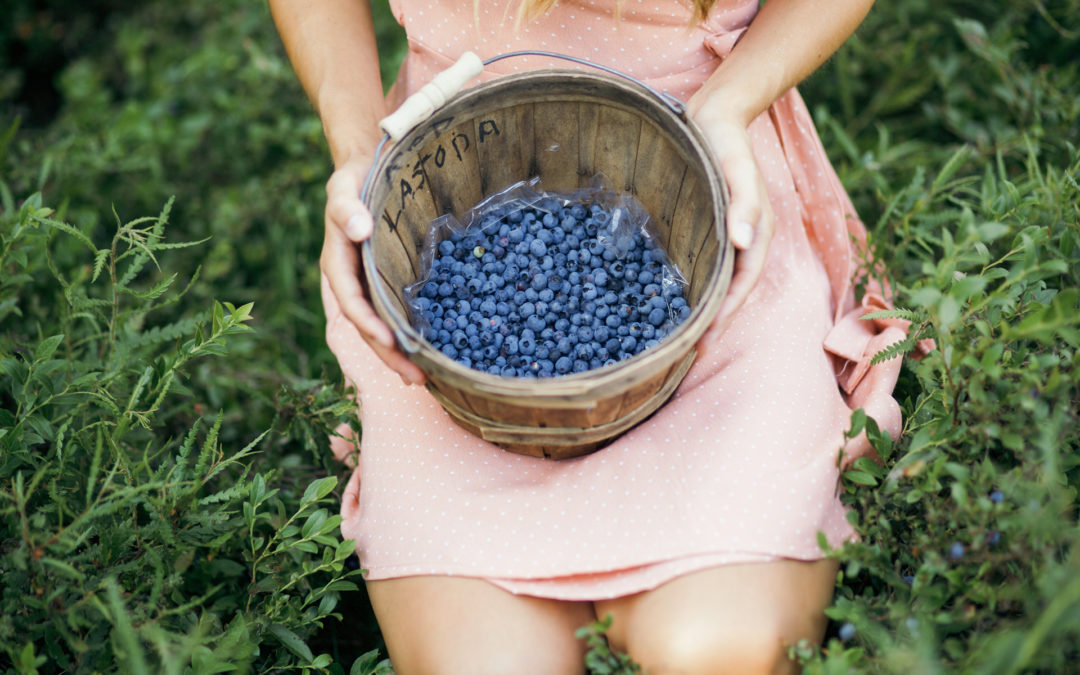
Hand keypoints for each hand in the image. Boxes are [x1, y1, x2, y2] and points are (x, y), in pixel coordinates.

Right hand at [323, 155, 425, 385]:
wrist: (365, 172)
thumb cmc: (353, 179)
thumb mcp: (343, 188)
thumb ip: (346, 209)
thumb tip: (359, 229)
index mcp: (338, 265)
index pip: (353, 303)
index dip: (370, 324)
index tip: (392, 341)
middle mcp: (353, 282)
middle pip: (368, 327)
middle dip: (390, 355)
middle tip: (418, 379)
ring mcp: (370, 285)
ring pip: (382, 327)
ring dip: (400, 355)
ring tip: (425, 378)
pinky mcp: (388, 282)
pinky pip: (396, 313)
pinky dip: (409, 335)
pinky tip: (430, 352)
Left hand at [686, 105, 775, 351]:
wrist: (715, 115)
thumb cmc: (727, 141)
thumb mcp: (737, 169)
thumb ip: (744, 204)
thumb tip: (745, 243)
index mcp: (758, 233)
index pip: (743, 285)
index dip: (725, 315)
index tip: (704, 341)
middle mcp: (746, 241)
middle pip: (731, 291)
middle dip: (714, 323)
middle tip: (688, 354)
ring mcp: (728, 236)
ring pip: (718, 282)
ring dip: (704, 311)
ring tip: (682, 338)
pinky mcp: (710, 228)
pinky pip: (704, 265)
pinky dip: (693, 287)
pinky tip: (673, 300)